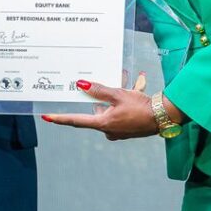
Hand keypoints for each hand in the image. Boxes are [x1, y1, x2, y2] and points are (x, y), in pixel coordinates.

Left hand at [41, 80, 158, 140]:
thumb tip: (82, 85)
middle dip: (102, 97)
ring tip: (127, 81)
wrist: (163, 117)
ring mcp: (118, 130)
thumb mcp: (118, 94)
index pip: (76, 120)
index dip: (60, 118)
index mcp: (103, 123)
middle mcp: (108, 129)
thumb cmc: (141, 107)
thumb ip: (99, 90)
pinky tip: (136, 85)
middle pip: (97, 110)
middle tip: (108, 84)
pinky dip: (126, 99)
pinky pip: (121, 111)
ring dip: (117, 96)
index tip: (47, 117)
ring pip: (111, 108)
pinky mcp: (128, 127)